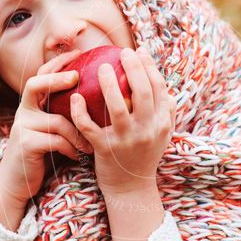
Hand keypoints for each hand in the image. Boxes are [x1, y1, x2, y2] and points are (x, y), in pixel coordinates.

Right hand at [0, 49, 93, 229]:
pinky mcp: (25, 144)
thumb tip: (97, 99)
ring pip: (57, 120)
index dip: (57, 62)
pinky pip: (56, 140)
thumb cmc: (43, 155)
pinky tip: (78, 156)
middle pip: (35, 84)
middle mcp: (23, 112)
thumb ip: (64, 114)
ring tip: (91, 144)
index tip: (78, 52)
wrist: (18, 184)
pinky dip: (71, 148)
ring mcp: (22, 127)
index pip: (41, 75)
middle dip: (57, 78)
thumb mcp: (53, 131)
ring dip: (78, 133)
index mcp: (32, 106)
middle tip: (77, 77)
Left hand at [70, 46, 176, 195]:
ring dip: (108, 84)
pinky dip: (81, 112)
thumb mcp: (161, 133)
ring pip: (117, 107)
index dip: (149, 67)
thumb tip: (157, 76)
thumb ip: (164, 108)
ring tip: (100, 68)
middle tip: (122, 52)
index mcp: (161, 123)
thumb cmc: (143, 154)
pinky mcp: (106, 150)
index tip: (139, 52)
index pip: (159, 88)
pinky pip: (90, 127)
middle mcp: (147, 131)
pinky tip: (76, 97)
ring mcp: (126, 141)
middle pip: (142, 92)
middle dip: (133, 68)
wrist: (131, 189)